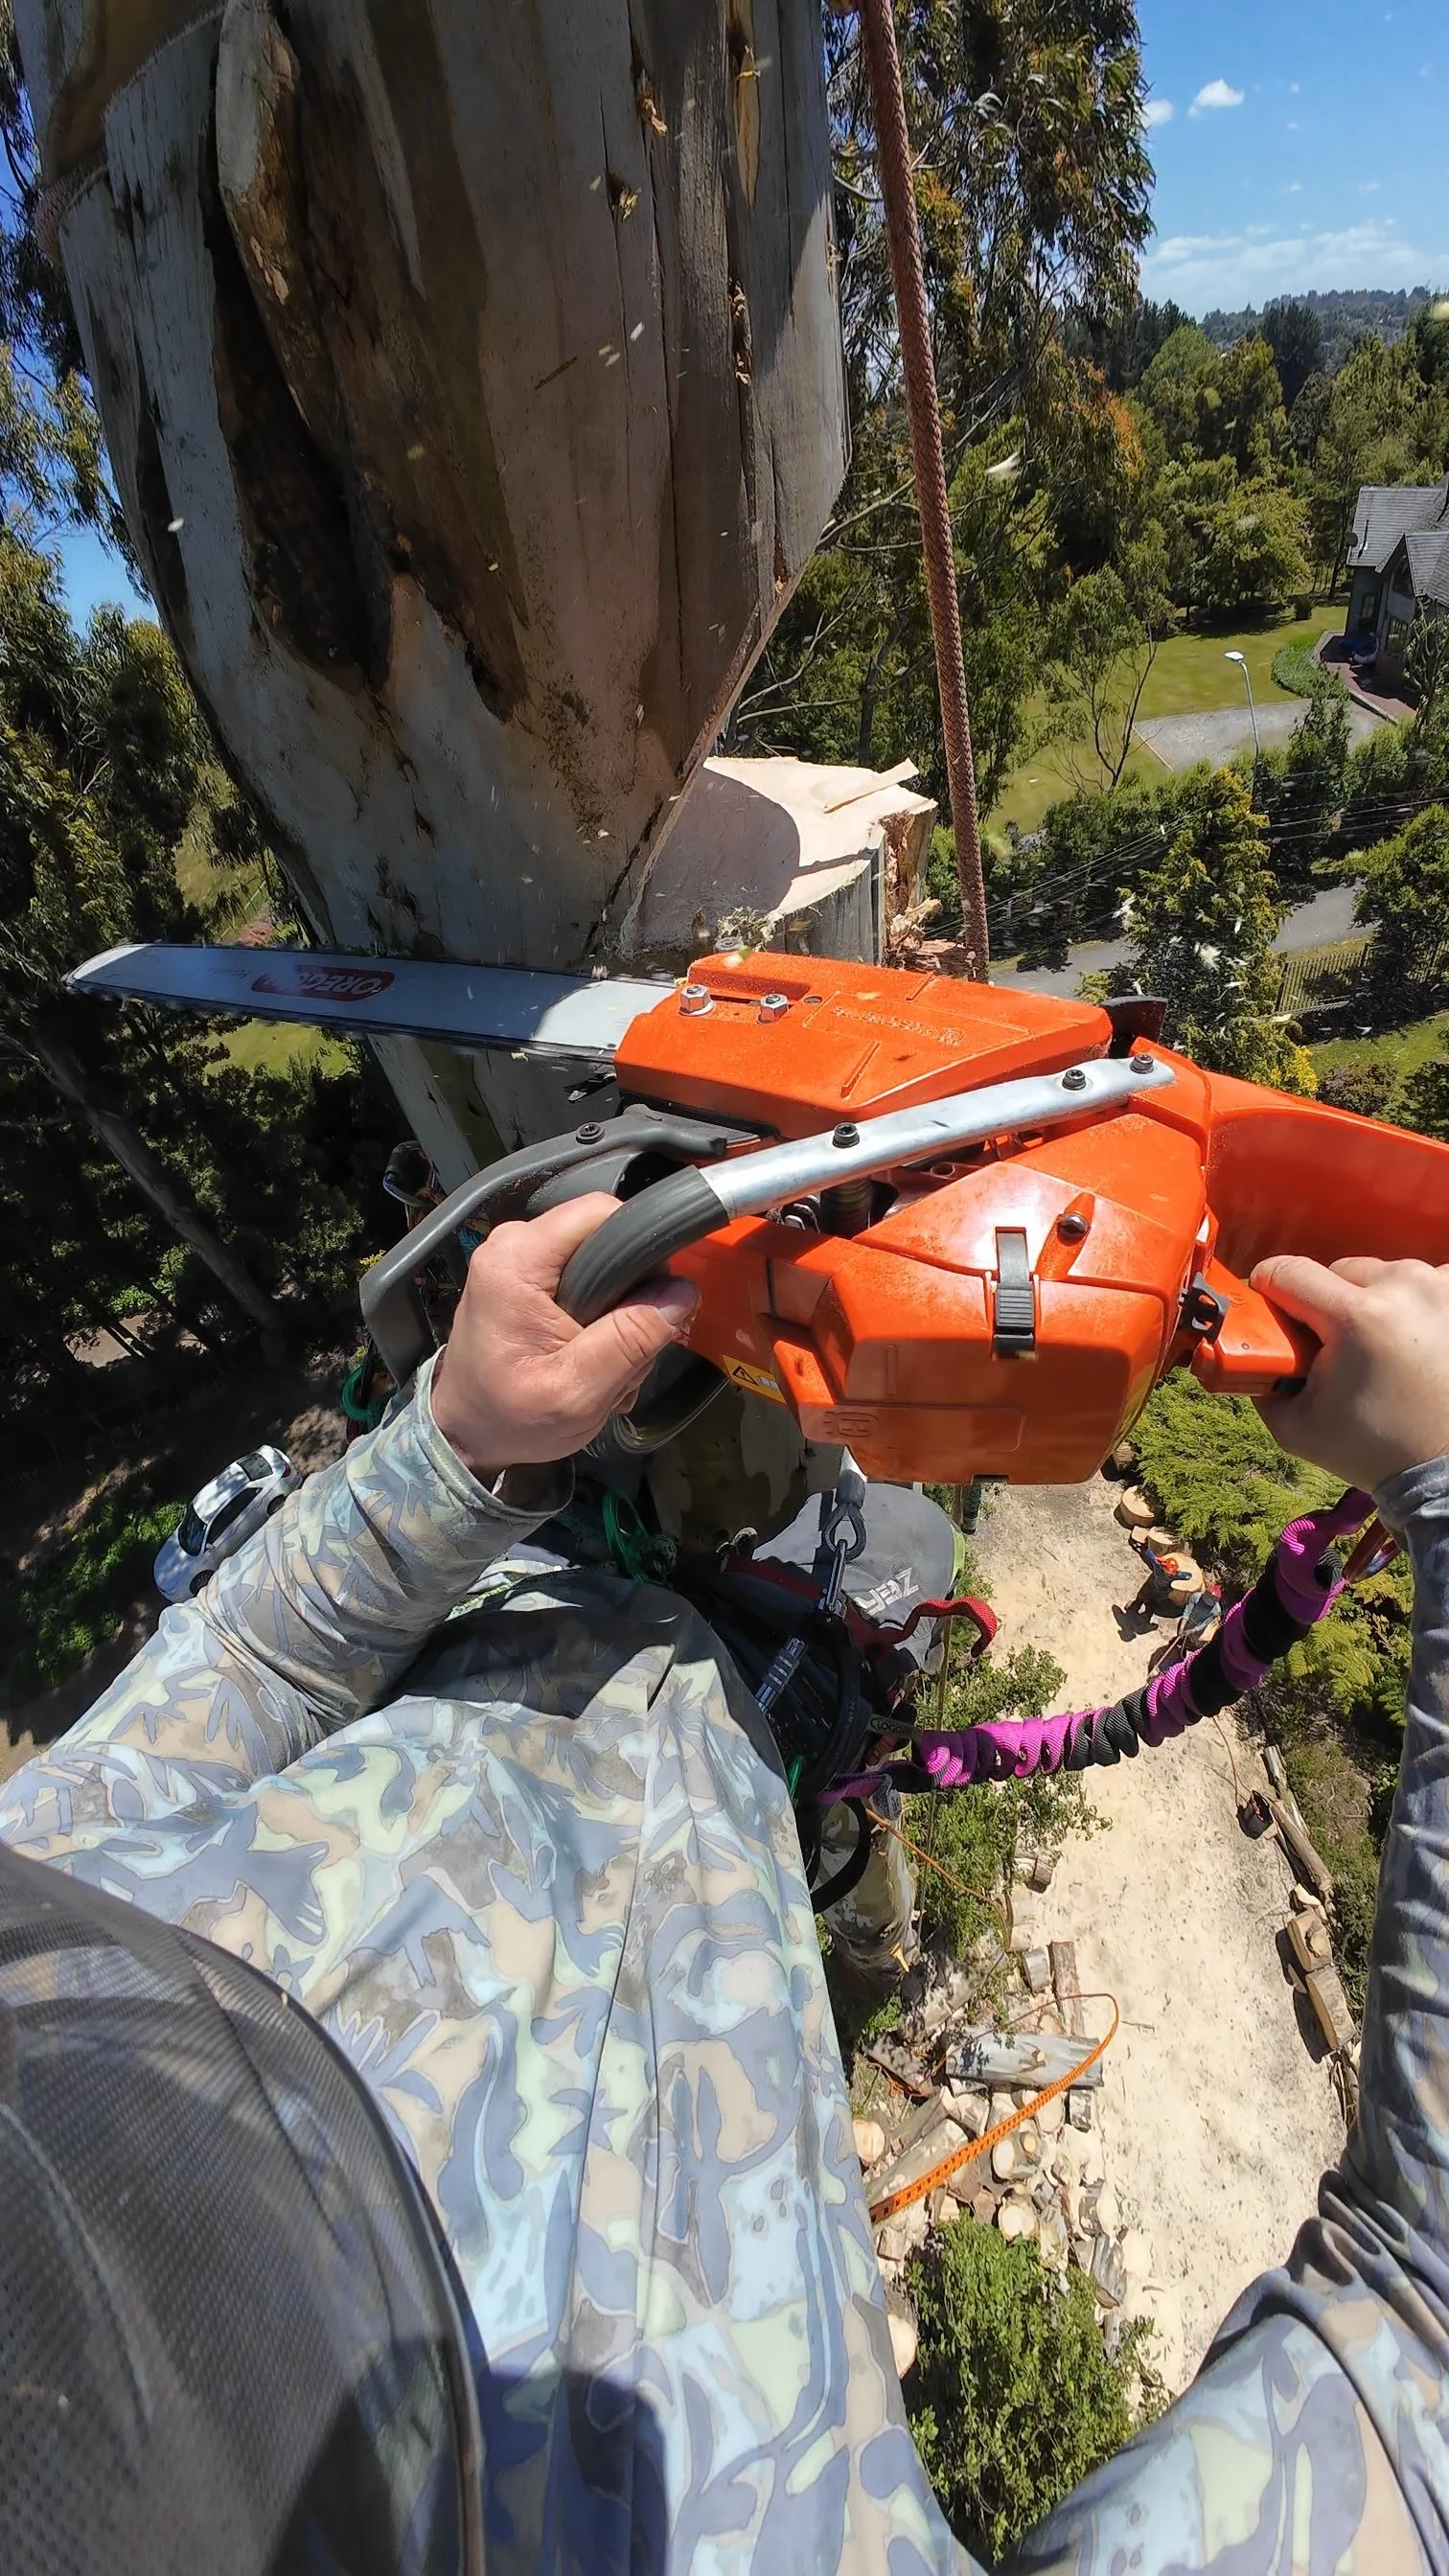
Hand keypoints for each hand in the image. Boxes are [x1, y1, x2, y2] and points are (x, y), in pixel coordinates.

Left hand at [429, 1194, 697, 1481]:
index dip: (641, 1247)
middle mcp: (513, 1244)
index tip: (654, 1301)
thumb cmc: (508, 1417)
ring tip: (607, 1362)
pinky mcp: (527, 1274)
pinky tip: (593, 1353)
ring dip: (618, 1311)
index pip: (602, 1212)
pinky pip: (585, 1275)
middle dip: (632, 1291)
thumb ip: (629, 1341)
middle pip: (605, 1235)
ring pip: (601, 1259)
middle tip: (628, 1351)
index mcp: (517, 1260)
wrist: (465, 1433)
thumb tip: (683, 1293)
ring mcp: (519, 1256)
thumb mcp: (577, 1392)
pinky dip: (600, 1314)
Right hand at [1251, 1256, 1448, 1491]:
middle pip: (1338, 1271)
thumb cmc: (1372, 1449)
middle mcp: (1405, 1288)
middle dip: (1326, 1304)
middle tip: (1332, 1348)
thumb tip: (1245, 1346)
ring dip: (1371, 1300)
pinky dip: (1411, 1303)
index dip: (1268, 1291)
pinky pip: (1422, 1282)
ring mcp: (1442, 1288)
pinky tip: (1412, 1339)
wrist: (1443, 1470)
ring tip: (1377, 1347)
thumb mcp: (1295, 1425)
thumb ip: (1259, 1378)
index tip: (1274, 1317)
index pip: (1288, 1271)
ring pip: (1382, 1273)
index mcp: (1357, 1317)